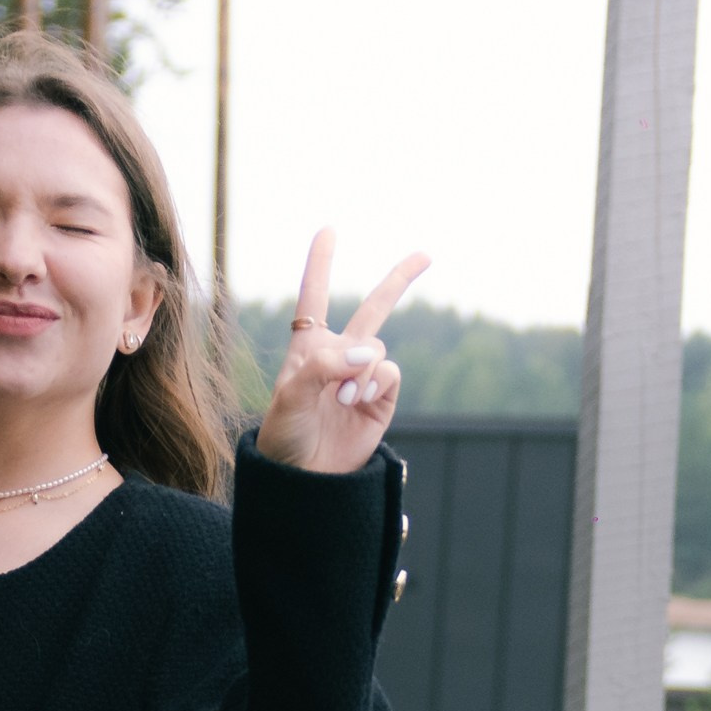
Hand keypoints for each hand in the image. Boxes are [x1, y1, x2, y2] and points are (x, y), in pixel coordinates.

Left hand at [257, 229, 428, 474]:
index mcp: (308, 347)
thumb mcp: (289, 396)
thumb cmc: (284, 436)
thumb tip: (369, 353)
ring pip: (379, 348)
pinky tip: (357, 400)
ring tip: (341, 398)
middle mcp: (339, 357)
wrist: (304, 480)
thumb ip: (324, 366)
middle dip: (400, 280)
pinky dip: (376, 381)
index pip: (314, 298)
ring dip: (362, 368)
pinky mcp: (381, 400)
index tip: (328, 230)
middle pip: (374, 308)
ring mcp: (363, 378)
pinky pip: (390, 372)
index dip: (320, 264)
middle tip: (426, 255)